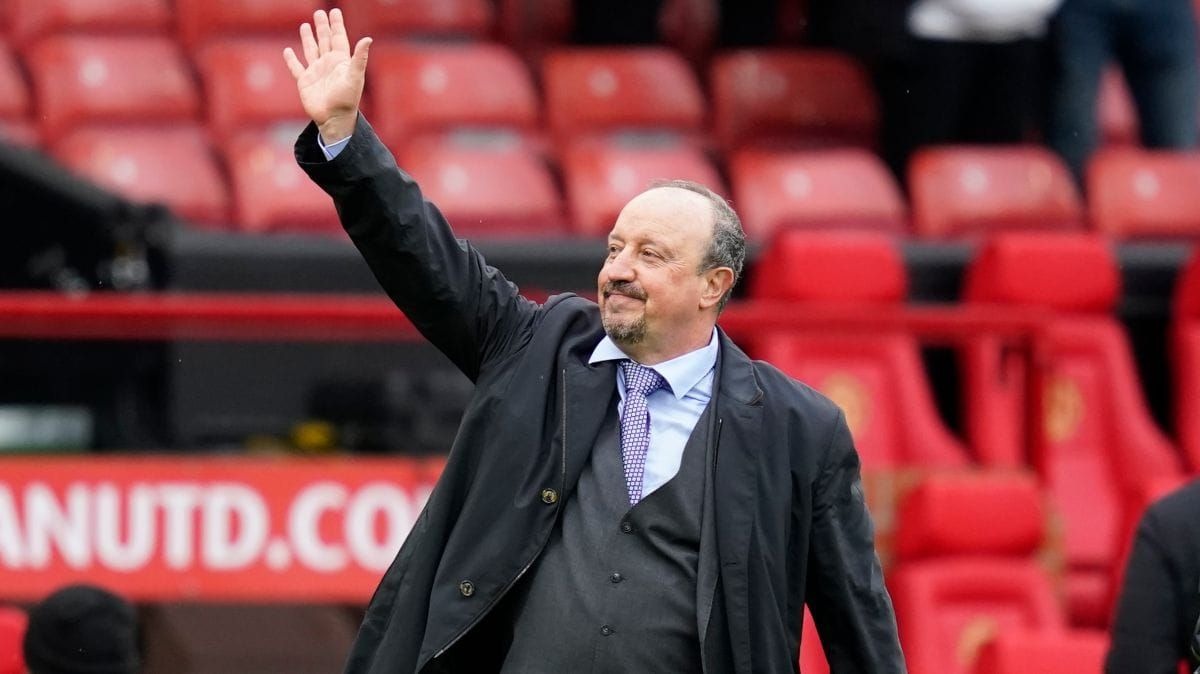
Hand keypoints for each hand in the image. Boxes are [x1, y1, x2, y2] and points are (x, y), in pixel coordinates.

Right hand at [283, 8, 371, 143]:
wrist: (334, 119)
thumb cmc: (347, 99)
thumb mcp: (355, 76)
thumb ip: (360, 58)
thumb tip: (368, 39)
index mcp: (340, 61)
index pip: (338, 38)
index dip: (336, 25)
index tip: (334, 11)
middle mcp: (328, 64)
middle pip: (324, 40)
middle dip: (322, 27)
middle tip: (319, 13)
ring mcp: (316, 72)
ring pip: (311, 50)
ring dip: (308, 38)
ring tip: (305, 26)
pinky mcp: (304, 82)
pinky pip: (296, 67)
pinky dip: (291, 59)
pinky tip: (288, 51)